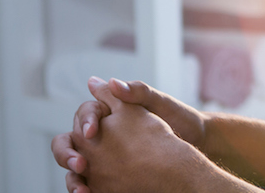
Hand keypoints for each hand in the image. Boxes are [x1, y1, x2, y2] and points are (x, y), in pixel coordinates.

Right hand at [51, 77, 208, 191]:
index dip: (85, 121)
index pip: (85, 113)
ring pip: (76, 165)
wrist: (197, 140)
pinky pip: (90, 181)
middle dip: (67, 153)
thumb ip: (139, 92)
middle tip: (80, 164)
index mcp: (111, 111)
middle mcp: (102, 133)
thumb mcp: (161, 102)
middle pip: (70, 141)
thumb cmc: (180, 117)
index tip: (92, 132)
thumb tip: (111, 82)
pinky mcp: (109, 174)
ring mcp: (103, 155)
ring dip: (73, 177)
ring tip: (82, 189)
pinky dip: (85, 188)